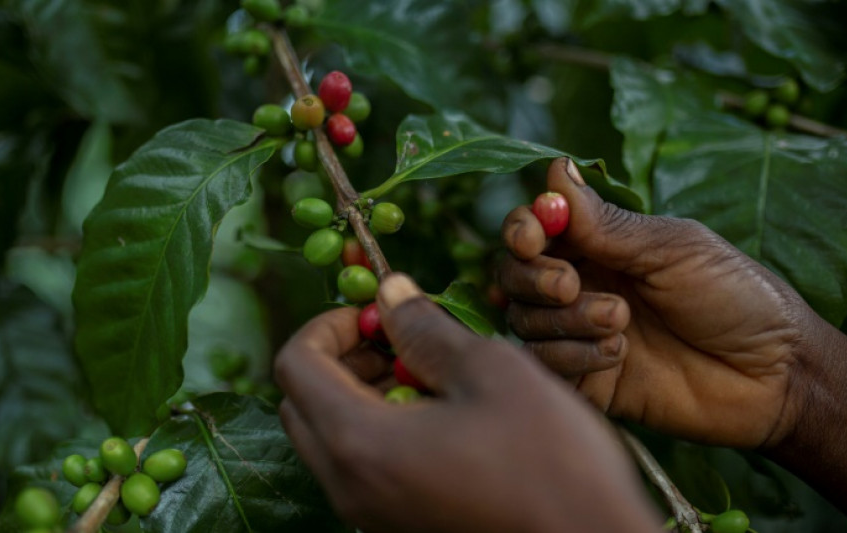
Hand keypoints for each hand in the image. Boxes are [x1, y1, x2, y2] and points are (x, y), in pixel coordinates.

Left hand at [274, 274, 658, 532]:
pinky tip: (437, 413)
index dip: (329, 323)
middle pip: (301, 404)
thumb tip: (390, 293)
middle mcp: (350, 487)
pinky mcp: (397, 526)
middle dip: (338, 358)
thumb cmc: (551, 462)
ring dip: (358, 392)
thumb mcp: (490, 373)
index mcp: (360, 444)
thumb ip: (426, 329)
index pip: (295, 365)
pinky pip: (360, 469)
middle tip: (394, 336)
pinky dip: (377, 428)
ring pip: (328, 438)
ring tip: (423, 371)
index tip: (377, 312)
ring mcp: (371, 514)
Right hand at [500, 157, 819, 448]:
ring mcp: (579, 332)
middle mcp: (581, 284)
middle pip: (513, 274)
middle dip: (531, 277)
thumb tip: (557, 170)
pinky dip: (572, 355)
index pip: (533, 229)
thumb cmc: (734, 295)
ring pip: (524, 319)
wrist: (772, 375)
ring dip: (565, 318)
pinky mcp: (584, 378)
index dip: (521, 230)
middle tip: (570, 285)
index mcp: (599, 244)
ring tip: (621, 321)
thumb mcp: (672, 248)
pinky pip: (545, 364)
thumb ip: (607, 223)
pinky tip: (618, 354)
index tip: (532, 236)